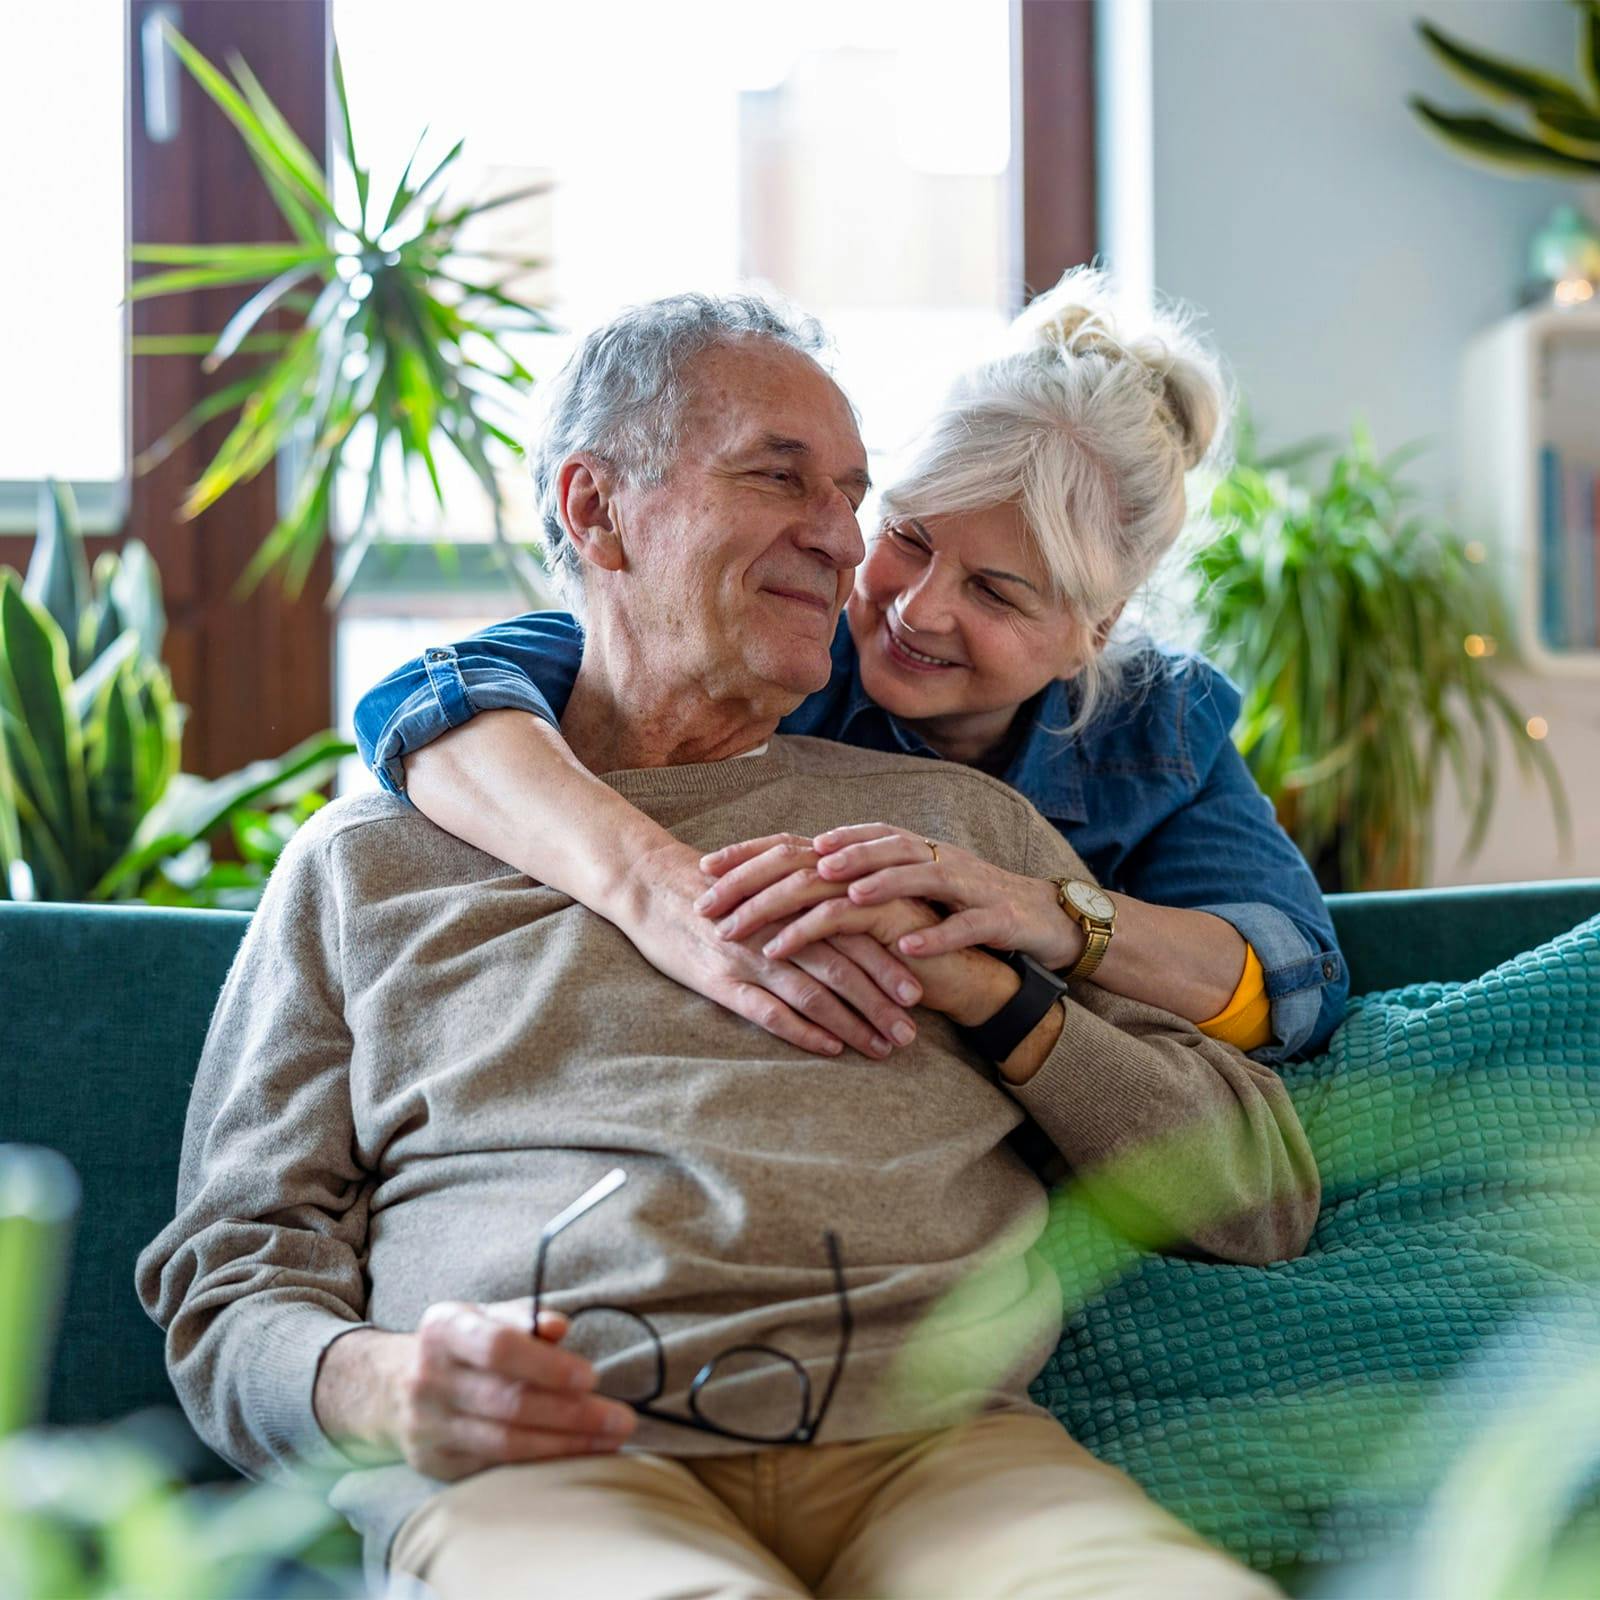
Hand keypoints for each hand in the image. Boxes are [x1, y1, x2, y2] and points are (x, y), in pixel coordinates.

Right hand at [389, 1297, 636, 1480]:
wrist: (389, 1385)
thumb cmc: (459, 1345)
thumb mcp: (483, 1316)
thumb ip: (524, 1318)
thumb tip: (560, 1327)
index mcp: (444, 1329)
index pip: (498, 1347)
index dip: (547, 1365)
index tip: (591, 1376)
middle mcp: (430, 1379)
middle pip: (508, 1402)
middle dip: (572, 1414)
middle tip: (621, 1418)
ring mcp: (429, 1426)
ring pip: (504, 1443)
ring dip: (564, 1445)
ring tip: (609, 1440)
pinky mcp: (434, 1463)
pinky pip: (493, 1468)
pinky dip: (539, 1465)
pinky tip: (575, 1457)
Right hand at [617, 839, 923, 1058]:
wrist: (647, 881)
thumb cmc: (714, 885)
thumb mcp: (765, 879)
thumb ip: (806, 897)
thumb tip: (854, 920)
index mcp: (796, 898)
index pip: (856, 934)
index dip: (890, 964)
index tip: (922, 993)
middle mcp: (781, 926)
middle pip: (845, 967)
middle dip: (883, 1002)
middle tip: (912, 1032)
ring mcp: (751, 953)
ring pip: (815, 992)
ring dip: (854, 1023)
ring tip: (883, 1047)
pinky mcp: (721, 979)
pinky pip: (769, 1010)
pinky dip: (804, 1031)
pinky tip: (831, 1048)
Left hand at [732, 823, 1082, 969]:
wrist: (1032, 918)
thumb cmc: (949, 912)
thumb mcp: (887, 897)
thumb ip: (839, 888)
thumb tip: (775, 890)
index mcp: (883, 849)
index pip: (808, 843)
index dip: (755, 852)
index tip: (704, 868)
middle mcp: (913, 854)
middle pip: (836, 859)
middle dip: (775, 885)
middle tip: (727, 910)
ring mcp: (952, 879)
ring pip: (898, 878)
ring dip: (853, 896)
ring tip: (805, 916)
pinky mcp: (987, 911)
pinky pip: (957, 923)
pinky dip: (930, 934)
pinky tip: (904, 948)